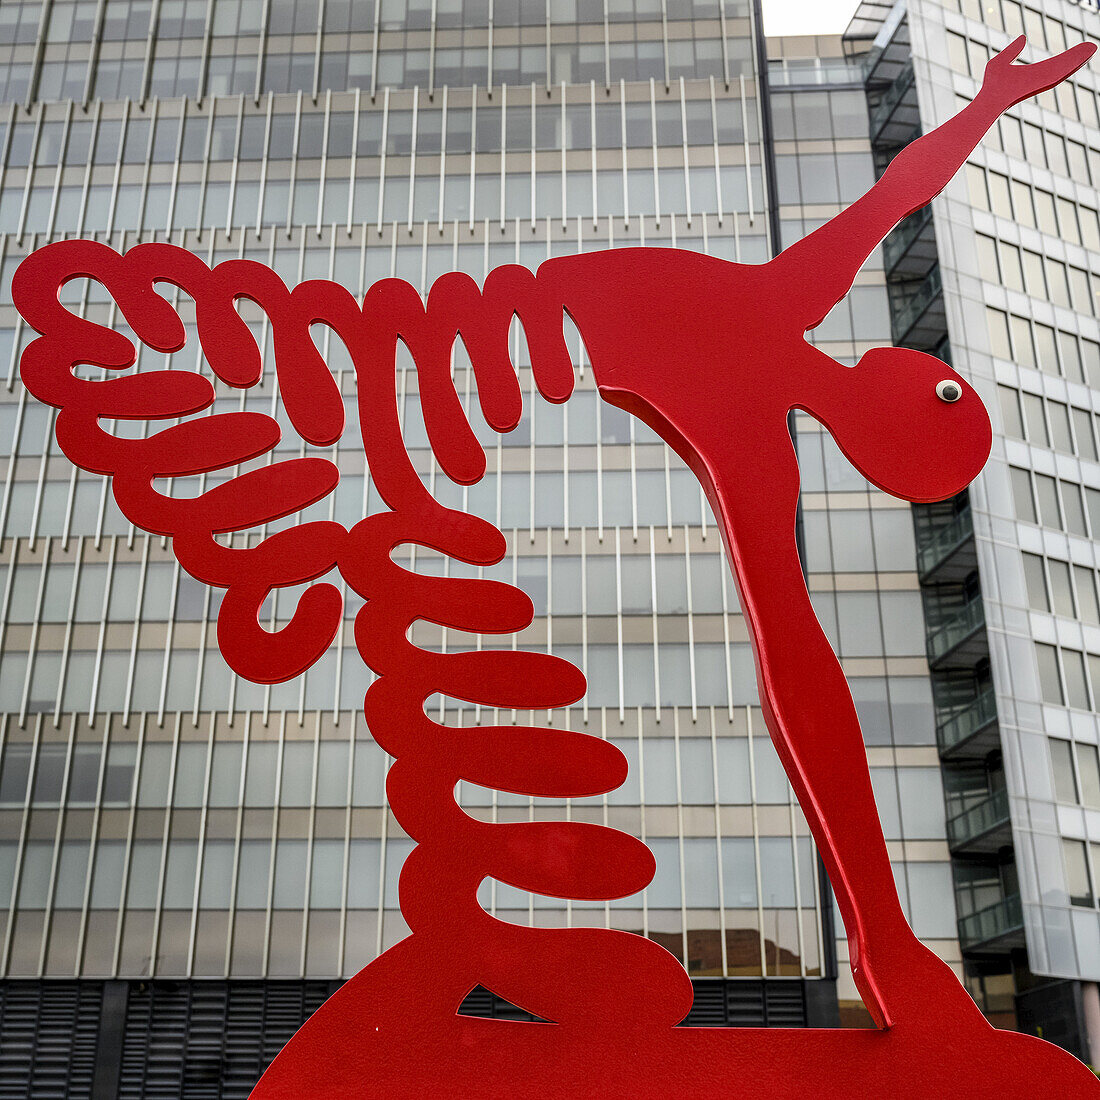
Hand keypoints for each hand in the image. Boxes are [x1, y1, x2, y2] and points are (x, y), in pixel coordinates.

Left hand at [981, 35, 1095, 108]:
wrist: (987, 101)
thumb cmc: (990, 86)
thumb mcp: (1001, 61)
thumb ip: (1012, 51)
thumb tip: (1023, 38)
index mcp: (1034, 75)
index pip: (1054, 65)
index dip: (1069, 57)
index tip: (1082, 49)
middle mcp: (1040, 80)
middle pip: (1063, 67)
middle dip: (1077, 58)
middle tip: (1092, 48)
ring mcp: (1040, 83)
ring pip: (1063, 70)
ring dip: (1078, 60)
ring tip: (1092, 49)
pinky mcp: (1040, 84)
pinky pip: (1058, 72)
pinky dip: (1072, 64)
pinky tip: (1085, 55)